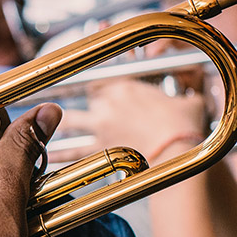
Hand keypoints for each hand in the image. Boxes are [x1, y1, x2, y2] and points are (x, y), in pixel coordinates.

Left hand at [61, 80, 207, 163]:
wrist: (179, 152)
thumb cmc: (186, 126)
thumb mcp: (187, 100)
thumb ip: (183, 93)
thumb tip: (191, 92)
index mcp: (126, 86)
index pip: (103, 80)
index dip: (101, 86)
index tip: (99, 90)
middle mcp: (108, 104)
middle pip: (90, 99)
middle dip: (90, 104)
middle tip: (85, 109)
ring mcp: (101, 126)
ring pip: (72, 119)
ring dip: (62, 122)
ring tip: (50, 124)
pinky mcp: (99, 148)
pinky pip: (73, 151)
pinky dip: (59, 154)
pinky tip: (46, 156)